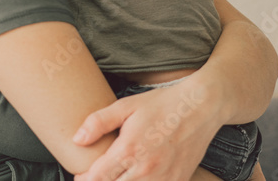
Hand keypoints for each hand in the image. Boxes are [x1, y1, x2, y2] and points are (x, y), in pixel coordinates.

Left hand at [71, 73, 225, 179]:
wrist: (200, 107)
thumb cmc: (161, 104)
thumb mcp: (126, 106)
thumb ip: (98, 122)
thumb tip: (77, 139)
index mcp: (128, 150)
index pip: (97, 178)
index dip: (84, 180)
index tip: (80, 176)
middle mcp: (145, 169)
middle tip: (97, 176)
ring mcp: (163, 178)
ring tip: (118, 175)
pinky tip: (138, 176)